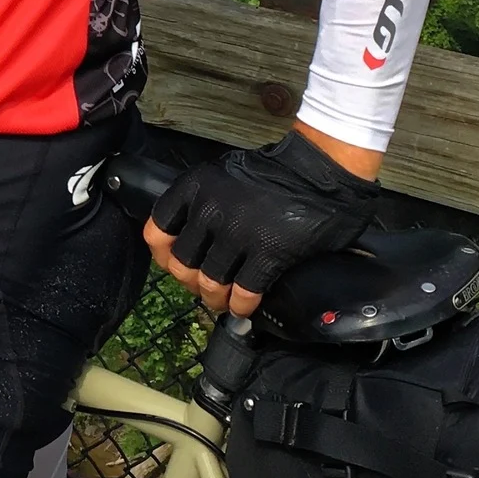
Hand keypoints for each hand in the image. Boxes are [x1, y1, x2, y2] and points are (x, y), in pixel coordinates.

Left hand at [144, 128, 379, 316]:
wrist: (321, 170)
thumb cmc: (273, 173)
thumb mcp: (223, 175)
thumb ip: (201, 202)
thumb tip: (191, 237)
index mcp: (194, 187)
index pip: (157, 232)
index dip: (164, 255)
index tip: (173, 264)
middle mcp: (210, 209)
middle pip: (182, 263)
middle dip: (190, 282)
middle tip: (202, 287)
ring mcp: (238, 232)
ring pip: (210, 282)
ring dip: (215, 299)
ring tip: (223, 302)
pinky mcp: (268, 252)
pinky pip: (244, 291)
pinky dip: (242, 305)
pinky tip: (244, 307)